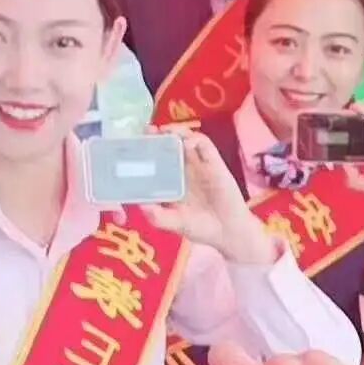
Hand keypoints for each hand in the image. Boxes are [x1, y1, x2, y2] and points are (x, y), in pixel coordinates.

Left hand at [143, 131, 275, 265]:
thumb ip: (157, 216)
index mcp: (171, 181)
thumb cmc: (200, 227)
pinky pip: (205, 145)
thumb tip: (140, 204)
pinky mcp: (215, 164)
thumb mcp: (174, 223)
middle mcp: (183, 169)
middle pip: (169, 145)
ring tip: (165, 131)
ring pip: (186, 140)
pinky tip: (186, 143)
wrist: (228, 233)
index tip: (135, 145)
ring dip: (176, 132)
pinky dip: (195, 140)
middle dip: (158, 136)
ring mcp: (199, 165)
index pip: (156, 160)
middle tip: (148, 131)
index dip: (146, 150)